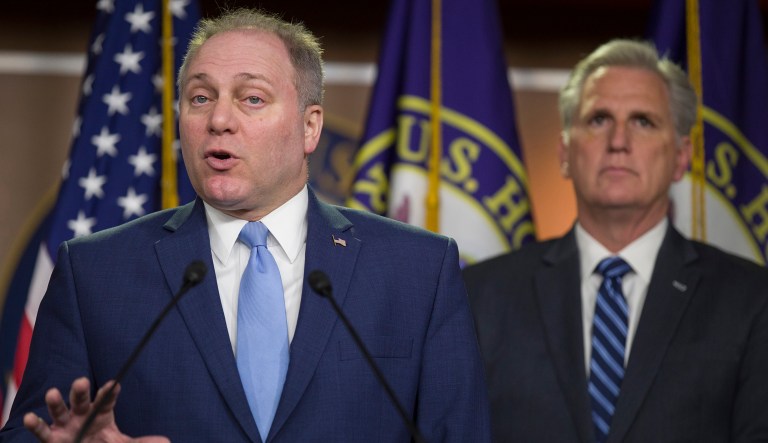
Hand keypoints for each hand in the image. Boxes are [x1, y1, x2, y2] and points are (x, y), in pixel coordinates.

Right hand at [22, 377, 167, 442]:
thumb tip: (166, 441)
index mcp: (102, 411)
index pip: (107, 399)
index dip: (109, 392)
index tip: (114, 384)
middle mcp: (82, 413)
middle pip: (81, 399)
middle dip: (80, 391)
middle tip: (81, 381)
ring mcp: (65, 424)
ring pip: (59, 409)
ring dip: (56, 402)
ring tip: (52, 393)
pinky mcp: (52, 438)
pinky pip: (42, 430)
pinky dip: (35, 424)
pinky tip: (29, 417)